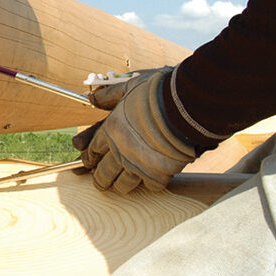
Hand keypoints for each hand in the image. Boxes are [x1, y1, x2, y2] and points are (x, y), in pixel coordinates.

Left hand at [72, 68, 195, 193]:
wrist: (186, 107)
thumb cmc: (158, 93)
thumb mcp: (129, 87)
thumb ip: (110, 95)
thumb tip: (93, 97)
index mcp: (111, 130)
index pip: (93, 149)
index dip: (89, 157)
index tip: (88, 161)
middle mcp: (121, 151)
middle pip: (104, 172)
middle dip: (100, 178)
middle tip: (100, 183)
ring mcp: (139, 165)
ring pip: (123, 184)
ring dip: (120, 186)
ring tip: (119, 187)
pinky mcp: (158, 175)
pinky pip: (149, 186)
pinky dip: (150, 184)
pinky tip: (150, 180)